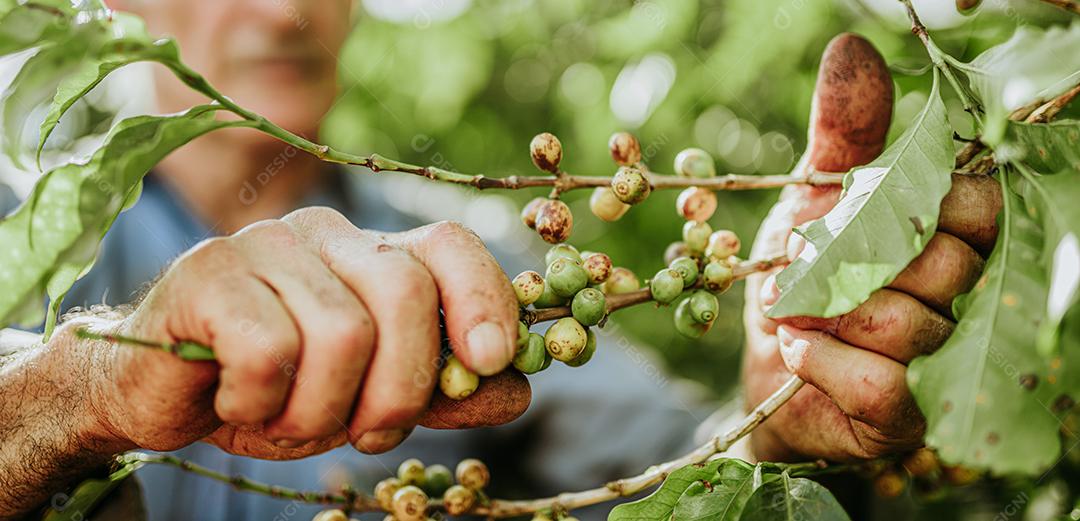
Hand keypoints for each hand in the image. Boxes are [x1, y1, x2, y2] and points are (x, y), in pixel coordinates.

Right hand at [69, 207, 524, 457]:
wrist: (159, 396)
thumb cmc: (276, 391)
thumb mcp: (368, 398)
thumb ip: (440, 392)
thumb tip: (517, 390)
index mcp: (372, 253)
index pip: (449, 245)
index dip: (485, 297)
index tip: (492, 361)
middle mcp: (326, 233)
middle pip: (405, 293)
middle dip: (400, 390)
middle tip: (367, 435)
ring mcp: (265, 245)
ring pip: (342, 334)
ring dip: (322, 412)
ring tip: (287, 418)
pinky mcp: (209, 271)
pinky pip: (270, 351)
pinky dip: (261, 404)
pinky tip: (235, 402)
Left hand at [740, 33, 1002, 461]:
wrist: (763, 361)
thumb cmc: (798, 275)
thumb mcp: (812, 196)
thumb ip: (842, 134)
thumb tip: (853, 51)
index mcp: (944, 239)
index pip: (976, 208)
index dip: (910, 204)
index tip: (850, 209)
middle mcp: (957, 299)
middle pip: (941, 264)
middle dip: (850, 259)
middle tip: (802, 265)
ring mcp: (937, 361)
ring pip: (908, 323)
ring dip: (826, 311)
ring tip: (790, 307)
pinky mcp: (904, 416)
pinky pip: (883, 382)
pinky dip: (824, 360)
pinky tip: (795, 346)